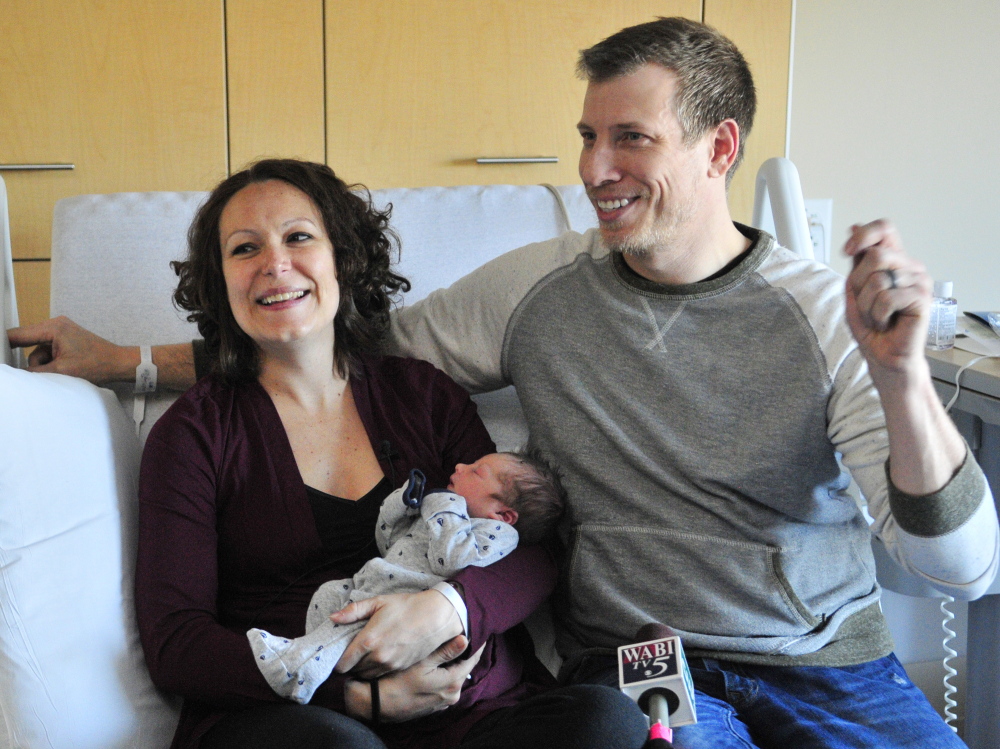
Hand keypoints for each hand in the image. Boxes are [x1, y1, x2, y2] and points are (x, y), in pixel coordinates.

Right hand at [6, 316, 132, 384]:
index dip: (3, 344)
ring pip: (37, 352)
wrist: (119, 363)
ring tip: (60, 373)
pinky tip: (62, 371)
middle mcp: (55, 325)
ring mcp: (60, 332)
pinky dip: (50, 364)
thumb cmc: (97, 364)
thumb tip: (18, 374)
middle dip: (31, 361)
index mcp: (53, 328)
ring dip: (42, 365)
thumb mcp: (62, 371)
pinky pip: (47, 352)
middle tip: (40, 372)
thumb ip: (36, 372)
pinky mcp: (64, 340)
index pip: (18, 334)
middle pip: (26, 343)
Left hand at [332, 589, 463, 678]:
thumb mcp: (378, 602)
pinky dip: (376, 669)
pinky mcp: (400, 668)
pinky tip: (381, 656)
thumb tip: (332, 618)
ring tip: (366, 654)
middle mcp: (377, 657)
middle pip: (353, 671)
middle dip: (350, 663)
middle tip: (353, 651)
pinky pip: (380, 675)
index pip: (342, 664)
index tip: (341, 652)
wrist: (436, 617)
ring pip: (366, 676)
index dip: (338, 660)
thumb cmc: (406, 606)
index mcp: (368, 640)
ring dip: (363, 668)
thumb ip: (353, 611)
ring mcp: (390, 665)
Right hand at [345, 638, 483, 722]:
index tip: (479, 632)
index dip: (476, 645)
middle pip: (463, 669)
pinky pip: (444, 686)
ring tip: (449, 648)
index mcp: (452, 682)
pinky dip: (443, 675)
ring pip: (453, 677)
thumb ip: (446, 651)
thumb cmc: (398, 680)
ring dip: (452, 664)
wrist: (377, 704)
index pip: (471, 660)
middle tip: (463, 634)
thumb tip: (465, 639)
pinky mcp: (434, 705)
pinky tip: (436, 666)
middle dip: (463, 654)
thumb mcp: (422, 662)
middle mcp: (452, 695)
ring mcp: (443, 702)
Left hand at [843, 220, 931, 378]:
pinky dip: (877, 315)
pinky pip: (887, 298)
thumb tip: (854, 226)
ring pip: (877, 281)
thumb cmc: (872, 325)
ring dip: (867, 306)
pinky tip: (887, 323)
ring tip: (878, 317)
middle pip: (875, 256)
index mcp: (895, 260)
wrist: (884, 355)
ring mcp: (920, 281)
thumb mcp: (855, 289)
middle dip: (859, 285)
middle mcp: (910, 267)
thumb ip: (857, 261)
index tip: (848, 251)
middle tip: (867, 305)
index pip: (885, 228)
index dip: (864, 235)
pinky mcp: (922, 299)